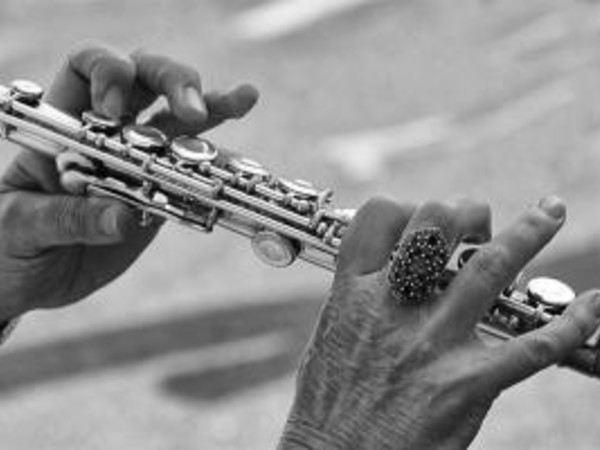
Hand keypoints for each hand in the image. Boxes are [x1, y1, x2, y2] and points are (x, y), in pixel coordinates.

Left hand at [0, 44, 258, 320]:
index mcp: (60, 128)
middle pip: (143, 79)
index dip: (109, 74)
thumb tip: (122, 217)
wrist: (25, 282)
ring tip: (241, 100)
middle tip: (193, 108)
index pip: (86, 69)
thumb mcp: (18, 228)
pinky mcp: (158, 195)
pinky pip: (192, 172)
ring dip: (210, 108)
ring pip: (178, 120)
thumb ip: (66, 219)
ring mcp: (136, 164)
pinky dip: (216, 165)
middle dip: (172, 81)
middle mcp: (104, 135)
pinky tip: (240, 158)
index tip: (118, 112)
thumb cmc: (5, 246)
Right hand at [279, 196, 599, 449]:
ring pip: (489, 268)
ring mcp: (432, 343)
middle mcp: (392, 307)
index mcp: (352, 294)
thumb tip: (382, 279)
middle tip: (479, 224)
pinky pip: (533, 348)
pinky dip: (571, 323)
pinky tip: (591, 307)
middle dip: (465, 211)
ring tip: (551, 211)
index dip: (407, 205)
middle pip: (435, 226)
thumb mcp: (330, 340)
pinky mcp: (466, 385)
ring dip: (529, 232)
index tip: (425, 219)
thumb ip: (357, 302)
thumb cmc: (327, 407)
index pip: (378, 218)